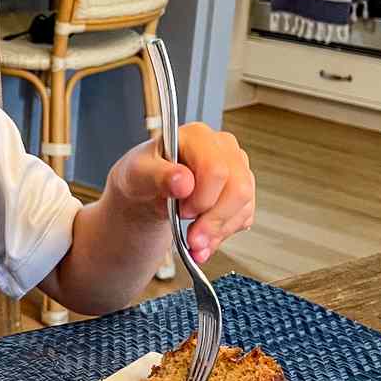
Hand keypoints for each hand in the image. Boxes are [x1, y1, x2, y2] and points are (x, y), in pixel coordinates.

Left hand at [111, 121, 254, 263]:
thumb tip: (182, 181)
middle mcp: (221, 148)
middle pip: (238, 188)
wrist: (145, 192)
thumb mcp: (136, 175)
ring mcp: (235, 168)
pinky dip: (222, 235)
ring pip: (244, 205)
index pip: (216, 169)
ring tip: (195, 244)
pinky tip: (203, 241)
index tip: (181, 212)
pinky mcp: (239, 190)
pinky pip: (243, 216)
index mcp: (196, 136)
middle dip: (214, 220)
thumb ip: (157, 176)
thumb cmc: (141, 176)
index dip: (202, 197)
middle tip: (192, 237)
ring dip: (219, 232)